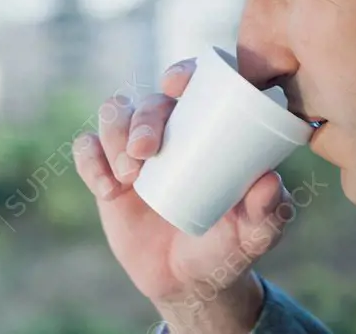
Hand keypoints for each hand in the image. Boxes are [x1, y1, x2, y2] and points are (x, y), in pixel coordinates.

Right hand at [73, 58, 295, 327]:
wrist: (187, 282)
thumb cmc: (228, 245)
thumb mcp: (254, 234)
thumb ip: (267, 213)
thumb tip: (269, 181)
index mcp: (206, 128)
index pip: (193, 84)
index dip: (181, 73)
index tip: (175, 86)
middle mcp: (167, 130)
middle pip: (148, 101)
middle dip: (142, 118)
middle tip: (145, 152)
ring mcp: (132, 149)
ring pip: (112, 114)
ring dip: (113, 134)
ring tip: (126, 176)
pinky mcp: (104, 171)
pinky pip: (87, 149)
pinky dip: (90, 160)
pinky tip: (106, 188)